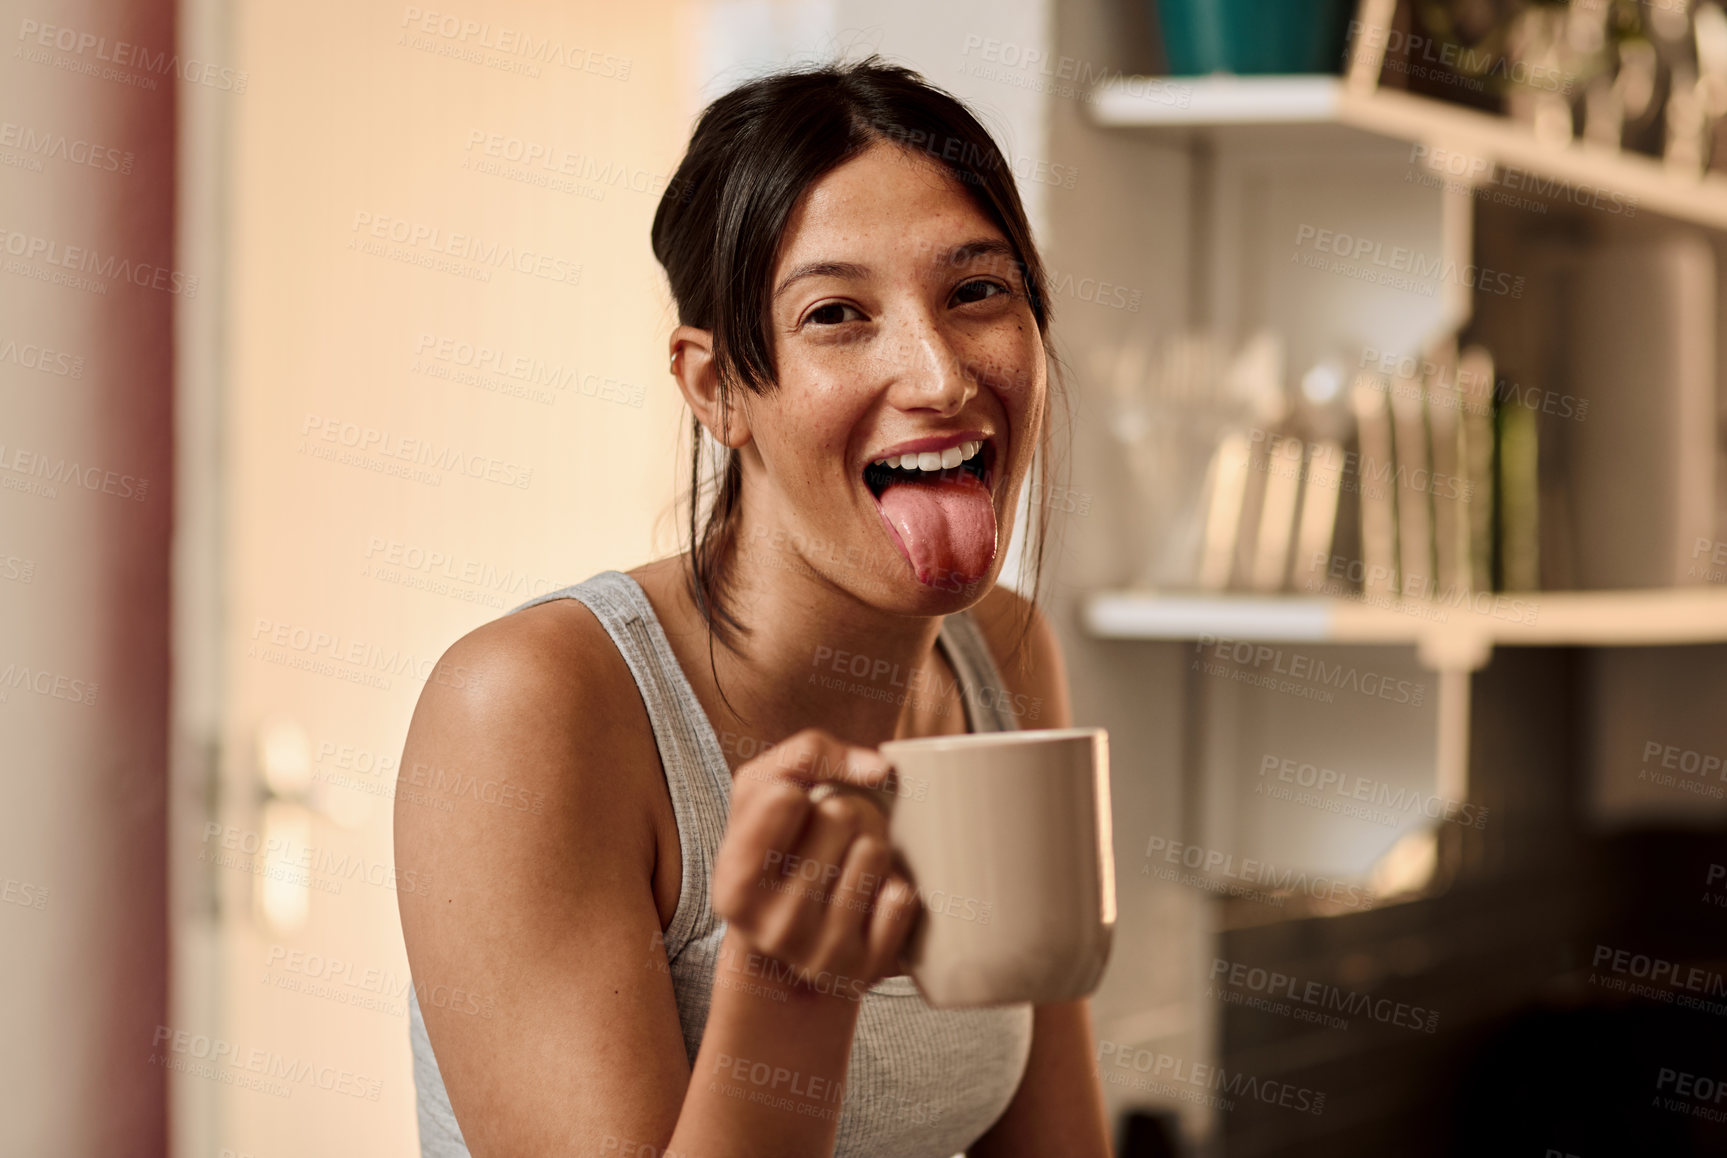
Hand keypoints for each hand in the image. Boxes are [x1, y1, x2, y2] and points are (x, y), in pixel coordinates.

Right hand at [712, 728, 919, 1000]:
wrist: (783, 961)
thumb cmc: (776, 854)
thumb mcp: (761, 798)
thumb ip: (806, 754)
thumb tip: (878, 768)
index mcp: (735, 884)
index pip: (785, 797)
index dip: (798, 789)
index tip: (791, 812)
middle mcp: (773, 927)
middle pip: (841, 815)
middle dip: (844, 812)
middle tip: (830, 839)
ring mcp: (821, 954)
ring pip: (875, 852)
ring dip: (872, 846)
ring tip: (848, 866)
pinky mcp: (866, 970)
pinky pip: (900, 897)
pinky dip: (893, 886)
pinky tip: (869, 900)